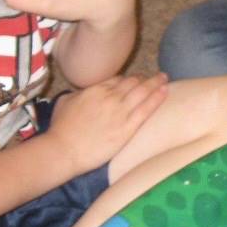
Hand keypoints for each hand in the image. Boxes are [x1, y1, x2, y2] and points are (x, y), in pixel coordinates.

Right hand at [47, 74, 169, 176]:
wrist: (63, 149)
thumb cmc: (60, 129)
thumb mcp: (64, 102)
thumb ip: (78, 94)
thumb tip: (84, 93)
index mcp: (96, 89)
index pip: (118, 79)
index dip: (129, 79)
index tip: (136, 80)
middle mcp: (110, 96)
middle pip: (133, 82)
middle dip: (145, 78)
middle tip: (156, 77)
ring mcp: (120, 111)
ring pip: (142, 91)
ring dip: (155, 83)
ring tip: (165, 78)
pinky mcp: (127, 127)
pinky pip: (146, 109)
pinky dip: (157, 98)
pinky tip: (165, 91)